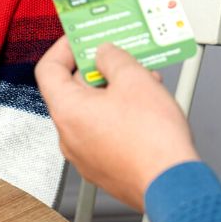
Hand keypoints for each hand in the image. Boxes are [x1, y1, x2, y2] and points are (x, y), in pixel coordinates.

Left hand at [35, 37, 200, 211]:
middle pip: (72, 90)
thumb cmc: (152, 140)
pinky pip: (103, 131)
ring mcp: (85, 155)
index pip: (48, 69)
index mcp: (67, 111)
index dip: (64, 47)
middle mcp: (69, 136)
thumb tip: (105, 53)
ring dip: (113, 91)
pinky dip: (118, 114)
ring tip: (142, 81)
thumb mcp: (134, 79)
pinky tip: (144, 106)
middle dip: (98, 69)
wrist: (172, 183)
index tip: (80, 38)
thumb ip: (113, 58)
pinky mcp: (103, 167)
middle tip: (120, 56)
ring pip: (92, 111)